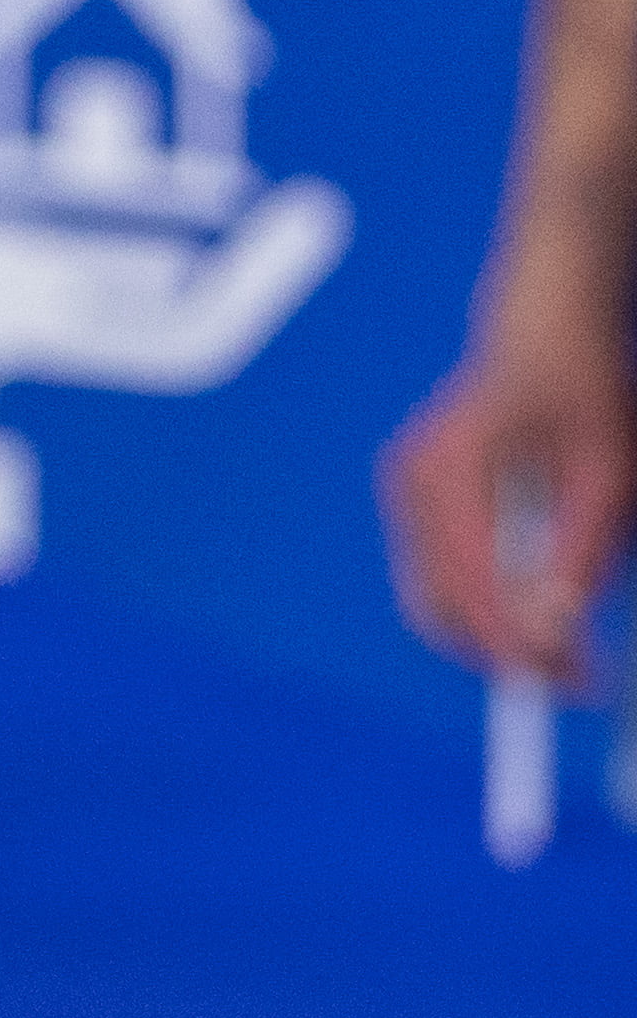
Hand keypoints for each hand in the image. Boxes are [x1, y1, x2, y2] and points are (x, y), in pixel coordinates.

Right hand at [392, 283, 634, 686]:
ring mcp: (408, 492)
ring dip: (498, 634)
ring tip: (574, 647)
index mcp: (450, 467)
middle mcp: (413, 483)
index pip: (472, 584)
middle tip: (581, 679)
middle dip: (506, 654)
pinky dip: (491, 606)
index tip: (580, 683)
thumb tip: (555, 634)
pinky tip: (545, 602)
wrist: (545, 333)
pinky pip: (444, 577)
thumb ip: (580, 554)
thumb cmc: (585, 393)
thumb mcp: (608, 476)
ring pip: (438, 599)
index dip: (522, 646)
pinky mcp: (419, 502)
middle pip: (440, 605)